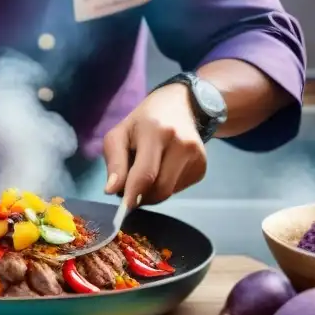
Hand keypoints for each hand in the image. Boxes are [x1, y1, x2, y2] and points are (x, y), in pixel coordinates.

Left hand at [102, 84, 207, 207]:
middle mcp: (181, 144)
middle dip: (141, 196)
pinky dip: (165, 186)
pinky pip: (178, 189)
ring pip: (169, 192)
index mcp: (157, 132)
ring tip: (146, 172)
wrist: (180, 106)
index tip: (124, 208)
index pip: (145, 173)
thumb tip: (112, 191)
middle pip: (159, 188)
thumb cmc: (143, 121)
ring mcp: (196, 156)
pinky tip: (163, 169)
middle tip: (129, 188)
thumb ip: (114, 162)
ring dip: (152, 192)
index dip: (133, 194)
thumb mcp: (119, 134)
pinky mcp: (202, 167)